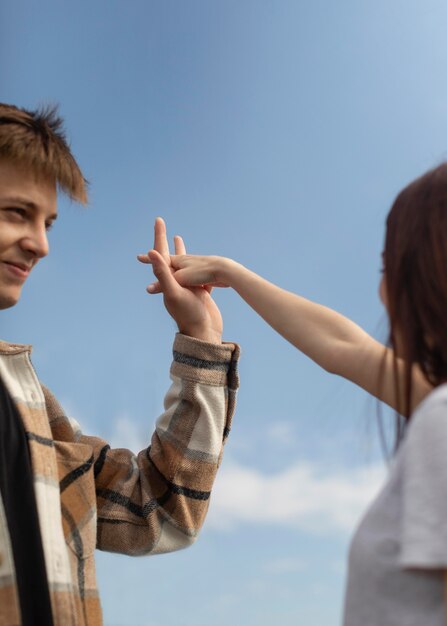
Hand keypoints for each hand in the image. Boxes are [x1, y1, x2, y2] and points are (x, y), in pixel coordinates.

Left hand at [137, 218, 222, 343]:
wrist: (204, 332)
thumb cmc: (189, 314)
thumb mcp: (174, 292)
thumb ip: (162, 274)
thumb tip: (150, 253)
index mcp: (167, 280)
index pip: (161, 254)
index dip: (159, 236)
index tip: (159, 220)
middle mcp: (175, 282)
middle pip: (169, 257)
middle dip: (165, 241)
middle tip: (162, 225)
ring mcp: (187, 287)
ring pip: (182, 264)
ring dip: (179, 251)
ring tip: (178, 238)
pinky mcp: (198, 291)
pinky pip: (197, 274)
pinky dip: (197, 265)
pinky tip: (199, 262)